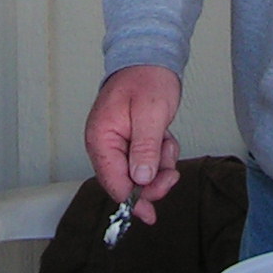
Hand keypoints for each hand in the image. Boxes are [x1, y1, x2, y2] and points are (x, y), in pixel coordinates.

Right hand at [83, 65, 182, 223]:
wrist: (151, 58)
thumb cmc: (147, 78)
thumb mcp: (150, 115)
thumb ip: (144, 149)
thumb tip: (141, 179)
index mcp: (101, 137)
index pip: (113, 181)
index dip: (132, 200)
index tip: (149, 214)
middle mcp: (104, 143)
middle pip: (125, 181)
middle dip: (151, 182)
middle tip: (171, 175)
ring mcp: (116, 143)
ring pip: (138, 173)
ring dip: (158, 166)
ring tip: (167, 143)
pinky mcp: (129, 141)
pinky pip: (145, 161)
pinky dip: (159, 156)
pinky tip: (164, 138)